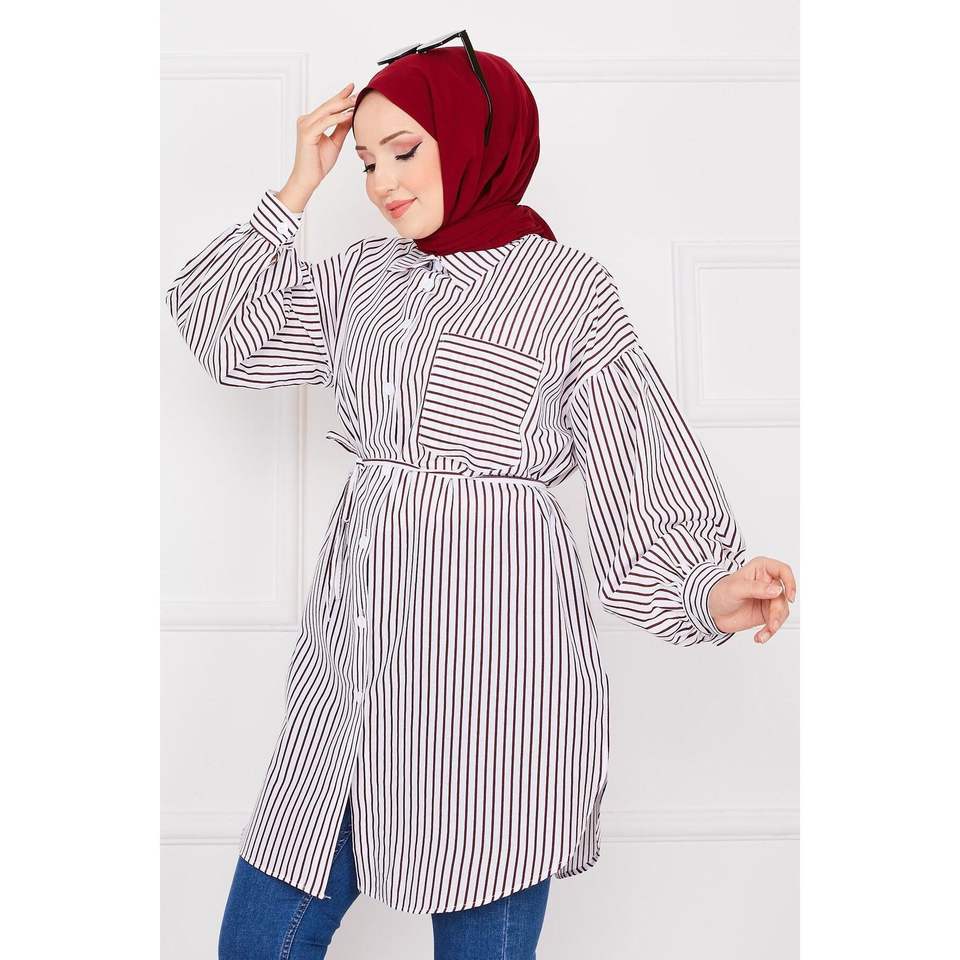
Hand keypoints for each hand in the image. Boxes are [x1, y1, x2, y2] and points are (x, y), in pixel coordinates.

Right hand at [277, 82, 357, 210]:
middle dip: (343, 98)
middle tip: (357, 92)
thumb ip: (341, 128)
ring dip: (342, 105)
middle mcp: (306, 120)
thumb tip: (351, 115)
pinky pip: (325, 122)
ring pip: (326, 111)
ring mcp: (305, 125)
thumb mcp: (335, 142)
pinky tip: (348, 115)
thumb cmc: (319, 162)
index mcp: (311, 122)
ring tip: (355, 100)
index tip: (352, 89)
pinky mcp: (307, 133)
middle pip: (328, 106)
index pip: (328, 107)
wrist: (309, 178)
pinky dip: (337, 118)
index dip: (340, 96)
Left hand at [707, 556, 796, 643]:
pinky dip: (770, 632)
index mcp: (761, 569)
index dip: (790, 582)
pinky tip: (760, 637)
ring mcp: (769, 599)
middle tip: (771, 624)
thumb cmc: (720, 593)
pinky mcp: (768, 613)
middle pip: (784, 596)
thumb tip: (777, 589)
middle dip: (777, 612)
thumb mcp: (735, 588)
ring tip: (762, 634)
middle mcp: (768, 583)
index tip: (789, 597)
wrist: (712, 612)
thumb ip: (756, 588)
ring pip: (782, 611)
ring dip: (774, 625)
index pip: (783, 571)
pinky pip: (776, 622)